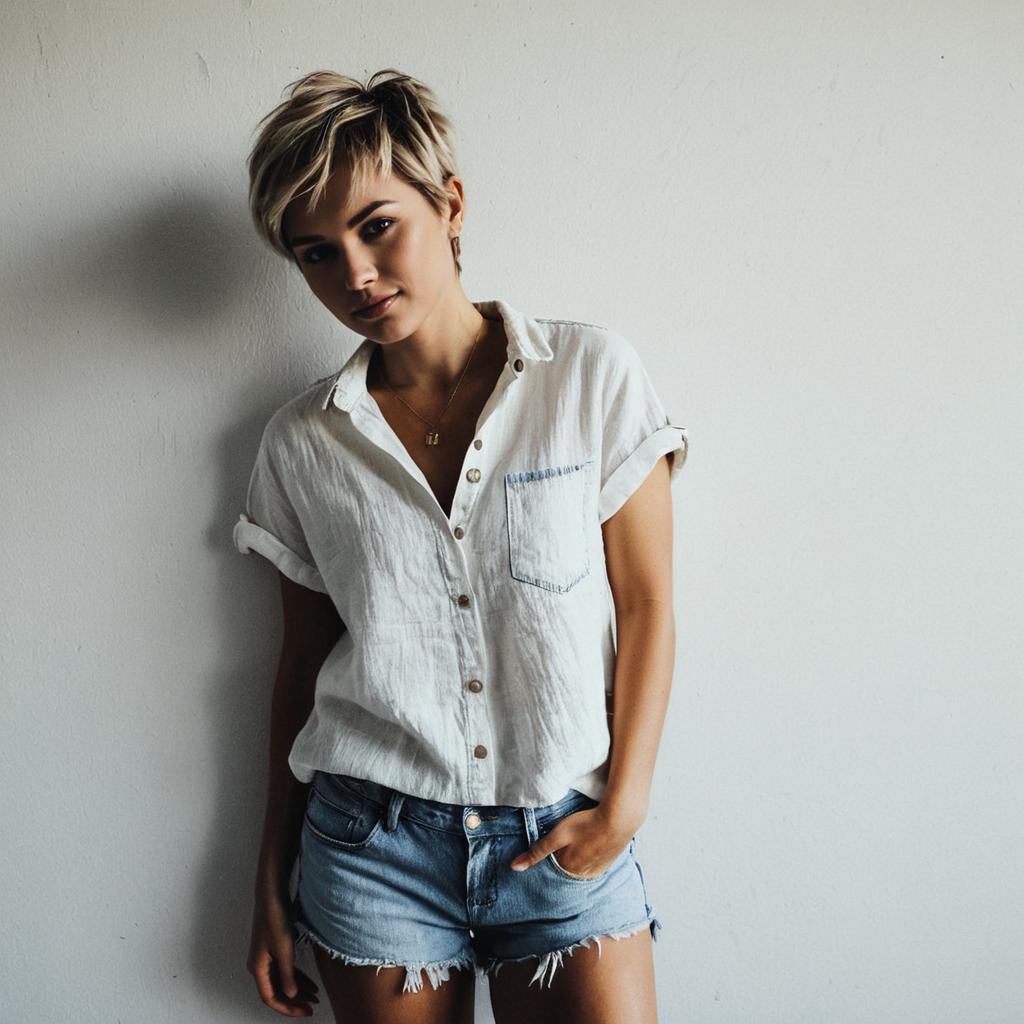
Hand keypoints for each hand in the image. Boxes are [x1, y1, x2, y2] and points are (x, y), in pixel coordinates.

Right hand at [248, 892, 319, 1016]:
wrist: (272, 895)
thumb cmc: (275, 918)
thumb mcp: (284, 949)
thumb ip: (287, 974)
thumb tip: (291, 995)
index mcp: (258, 968)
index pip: (271, 998)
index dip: (287, 1008)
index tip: (304, 1012)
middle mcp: (260, 965)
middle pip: (276, 991)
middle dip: (294, 1001)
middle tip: (311, 1007)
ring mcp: (267, 957)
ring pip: (282, 981)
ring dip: (298, 989)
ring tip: (315, 996)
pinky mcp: (274, 949)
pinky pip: (285, 969)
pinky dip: (297, 977)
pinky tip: (310, 982)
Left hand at [509, 804, 632, 878]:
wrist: (620, 817)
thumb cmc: (586, 824)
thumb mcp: (557, 835)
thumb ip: (537, 851)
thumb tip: (514, 868)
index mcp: (569, 869)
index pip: (551, 870)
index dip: (549, 857)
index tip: (550, 846)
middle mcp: (583, 874)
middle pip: (566, 869)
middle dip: (563, 859)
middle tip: (566, 841)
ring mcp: (598, 869)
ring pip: (581, 867)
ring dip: (577, 858)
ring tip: (578, 842)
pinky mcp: (609, 862)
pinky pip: (594, 865)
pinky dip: (589, 857)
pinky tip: (590, 844)